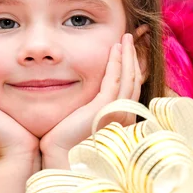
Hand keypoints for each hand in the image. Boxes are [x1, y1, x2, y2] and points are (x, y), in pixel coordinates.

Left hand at [40, 33, 142, 168]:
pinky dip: (117, 62)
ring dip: (127, 55)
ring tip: (125, 38)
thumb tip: (92, 90)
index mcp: (121, 117)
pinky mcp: (104, 108)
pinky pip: (115, 80)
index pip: (131, 87)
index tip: (127, 49)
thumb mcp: (85, 117)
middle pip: (134, 80)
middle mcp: (124, 115)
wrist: (59, 155)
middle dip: (132, 56)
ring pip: (128, 77)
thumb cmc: (66, 140)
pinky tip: (115, 49)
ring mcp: (116, 112)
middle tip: (129, 37)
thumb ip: (93, 103)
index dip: (131, 66)